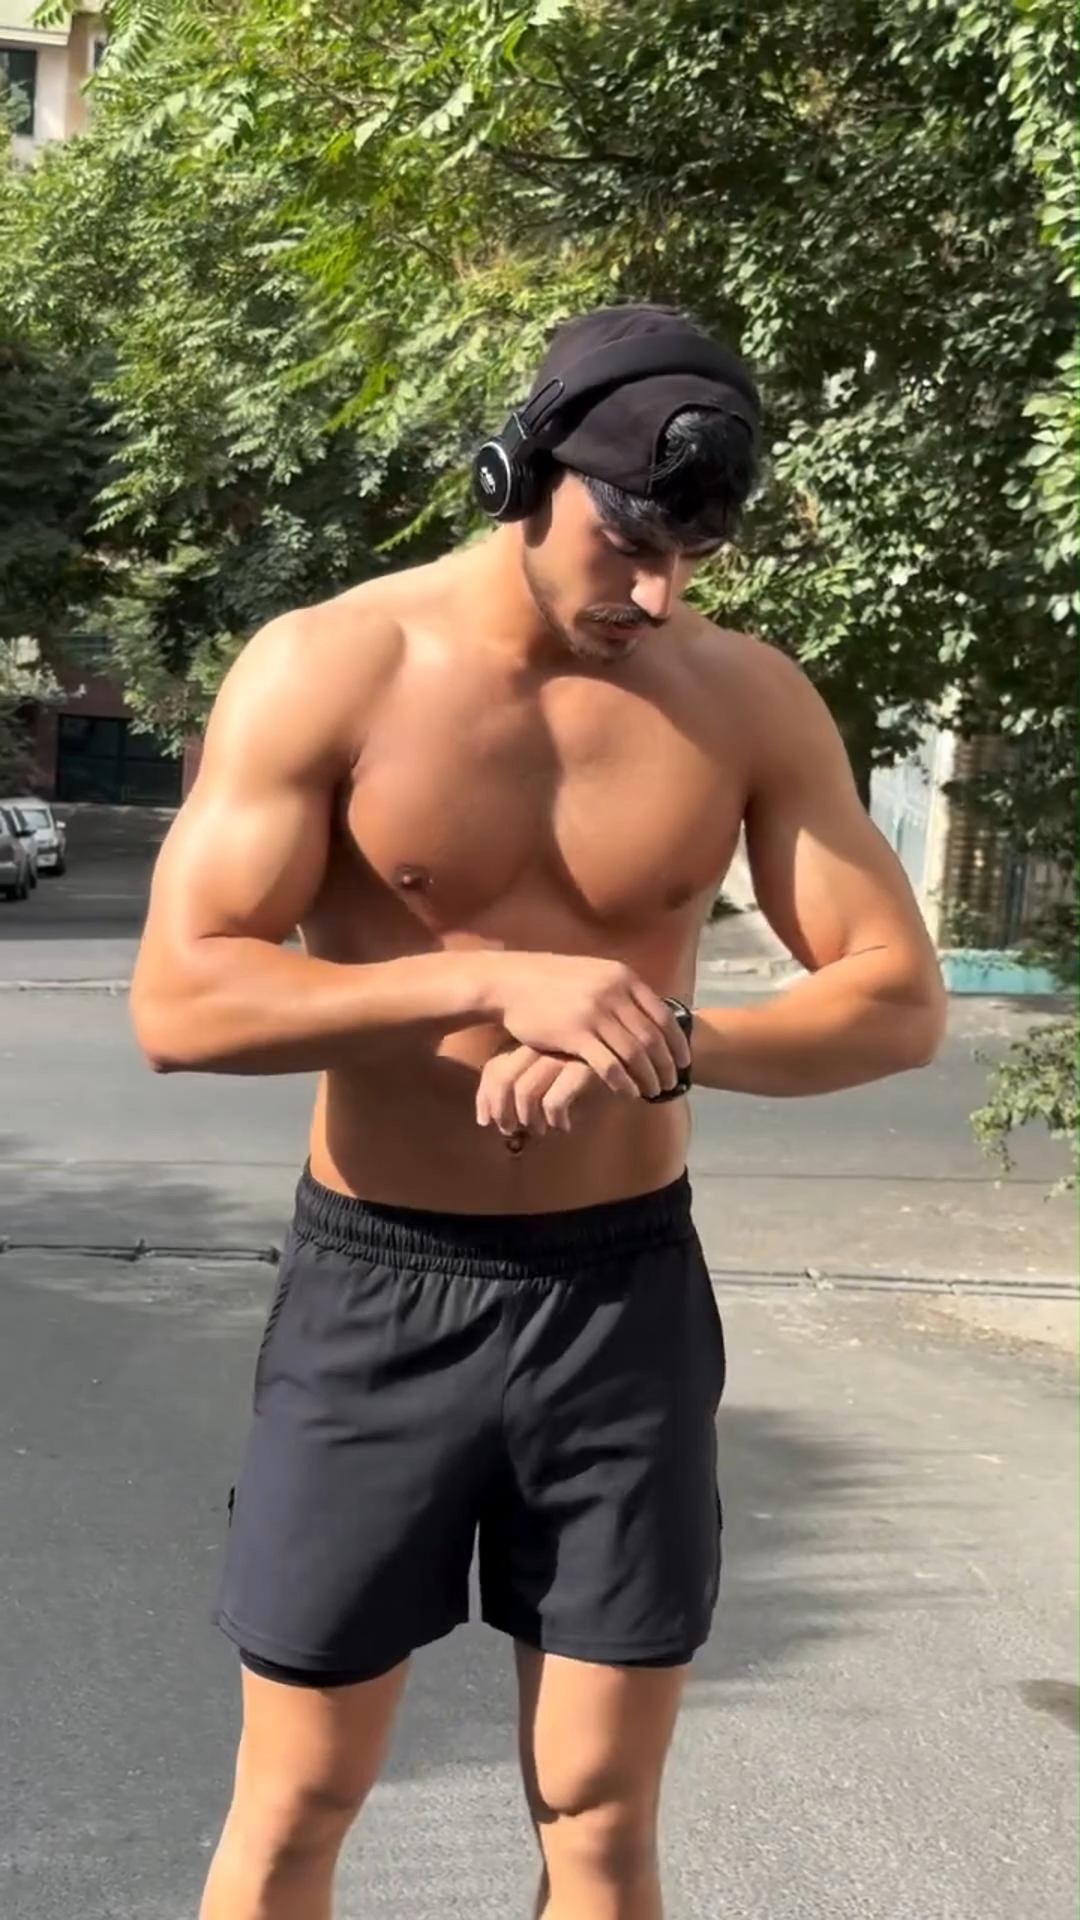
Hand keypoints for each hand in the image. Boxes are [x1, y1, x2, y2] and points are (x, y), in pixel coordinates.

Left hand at [476, 1045, 610, 1137]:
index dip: (485, 1097)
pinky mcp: (585, 1069)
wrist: (639, 1047)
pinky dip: (554, 1120)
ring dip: (527, 1119)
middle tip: (508, 1131)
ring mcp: (564, 1054)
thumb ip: (527, 1076)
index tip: (486, 1120)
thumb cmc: (589, 1059)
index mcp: (532, 1039)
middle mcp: (543, 1043)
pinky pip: (555, 1101)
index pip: (494, 1066)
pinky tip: (564, 1126)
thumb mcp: (554, 1062)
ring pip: (525, 1092)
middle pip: (502, 1077)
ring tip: (538, 1130)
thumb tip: (490, 1115)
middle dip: (500, 1111)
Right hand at [482, 953, 689, 1099]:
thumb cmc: (553, 982)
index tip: (684, 1061)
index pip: (663, 1015)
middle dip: (666, 1065)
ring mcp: (595, 1013)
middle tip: (671, 1084)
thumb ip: (620, 990)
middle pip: (653, 1038)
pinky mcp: (575, 1033)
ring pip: (635, 1054)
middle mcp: (614, 993)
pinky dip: (623, 1082)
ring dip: (649, 1077)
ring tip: (654, 1092)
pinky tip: (628, 1093)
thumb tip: (646, 1010)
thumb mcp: (594, 974)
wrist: (513, 982)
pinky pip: (609, 1064)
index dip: (677, 1042)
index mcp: (623, 978)